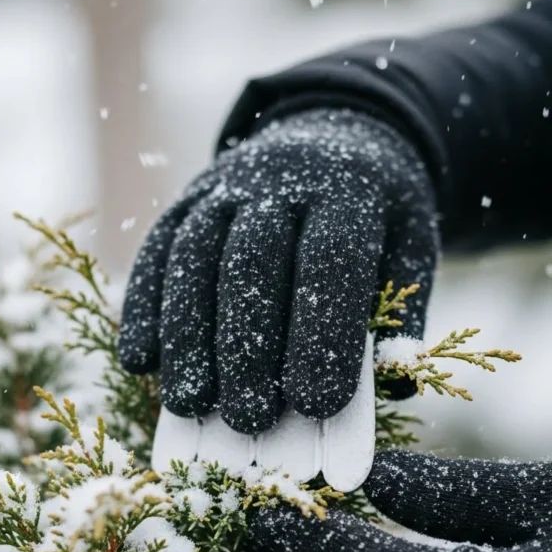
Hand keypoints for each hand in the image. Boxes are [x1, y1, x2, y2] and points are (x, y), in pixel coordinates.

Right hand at [119, 109, 437, 433]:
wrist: (335, 130)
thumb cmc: (377, 216)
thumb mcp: (411, 248)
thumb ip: (403, 313)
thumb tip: (398, 385)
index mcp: (348, 192)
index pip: (330, 264)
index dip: (320, 336)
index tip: (317, 406)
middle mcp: (280, 178)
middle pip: (252, 263)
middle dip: (246, 348)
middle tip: (249, 420)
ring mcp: (224, 185)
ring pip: (195, 257)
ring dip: (187, 336)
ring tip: (190, 403)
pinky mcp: (185, 199)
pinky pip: (156, 250)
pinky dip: (144, 306)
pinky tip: (140, 359)